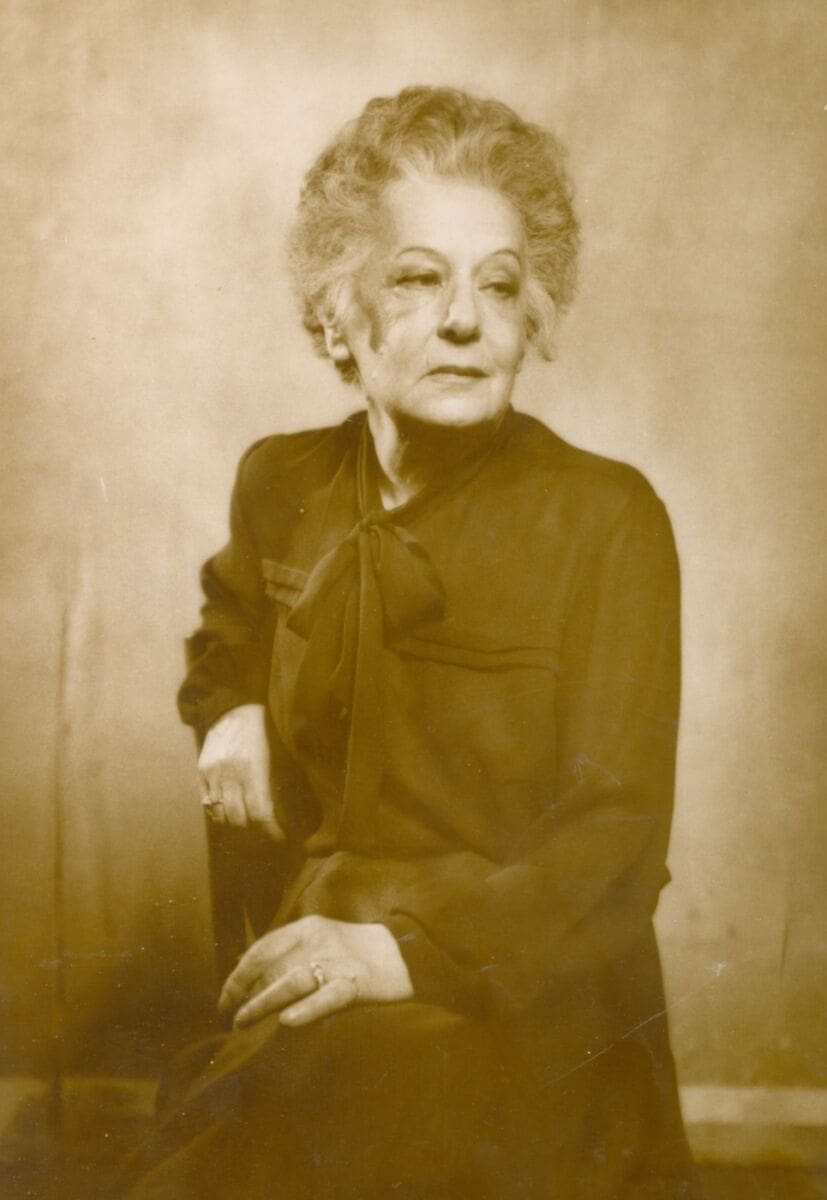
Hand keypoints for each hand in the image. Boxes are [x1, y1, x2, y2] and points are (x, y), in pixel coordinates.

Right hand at [198, 704, 283, 840]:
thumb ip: (272, 784)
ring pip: (220, 815)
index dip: (271, 830)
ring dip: (234, 824)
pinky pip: (207, 804)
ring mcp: (213, 774)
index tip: (280, 837)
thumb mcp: (273, 757)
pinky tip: (228, 812)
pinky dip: (218, 813)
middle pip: (239, 819)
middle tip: (263, 831)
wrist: (234, 710)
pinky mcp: (201, 772)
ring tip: (246, 823)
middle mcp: (230, 774)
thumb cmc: (261, 735)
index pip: (260, 812)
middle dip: (253, 830)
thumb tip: (279, 813)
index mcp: (253, 770)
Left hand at [218, 915, 413, 1029]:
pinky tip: (286, 1022)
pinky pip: (327, 997)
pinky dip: (305, 1009)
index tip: (224, 1000)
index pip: (261, 949)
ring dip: (261, 1003)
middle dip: (243, 994)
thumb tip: (245, 966)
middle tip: (230, 1017)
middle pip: (270, 967)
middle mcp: (318, 941)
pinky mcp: (357, 984)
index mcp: (307, 928)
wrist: (407, 953)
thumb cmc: (355, 952)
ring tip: (243, 1022)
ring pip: (290, 981)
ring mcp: (338, 962)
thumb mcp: (320, 938)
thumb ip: (288, 950)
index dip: (237, 975)